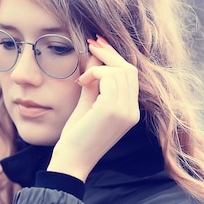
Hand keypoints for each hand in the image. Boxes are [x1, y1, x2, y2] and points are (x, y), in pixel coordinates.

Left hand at [47, 35, 139, 181]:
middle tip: (91, 43)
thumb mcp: (88, 105)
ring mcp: (125, 111)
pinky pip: (109, 78)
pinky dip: (94, 73)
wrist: (71, 160)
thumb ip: (94, 84)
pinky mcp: (113, 110)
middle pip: (129, 70)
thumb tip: (96, 59)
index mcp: (129, 111)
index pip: (130, 76)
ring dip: (99, 65)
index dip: (115, 58)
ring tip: (81, 76)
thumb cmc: (77, 136)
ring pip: (120, 71)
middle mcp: (132, 111)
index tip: (99, 45)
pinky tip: (81, 82)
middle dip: (109, 53)